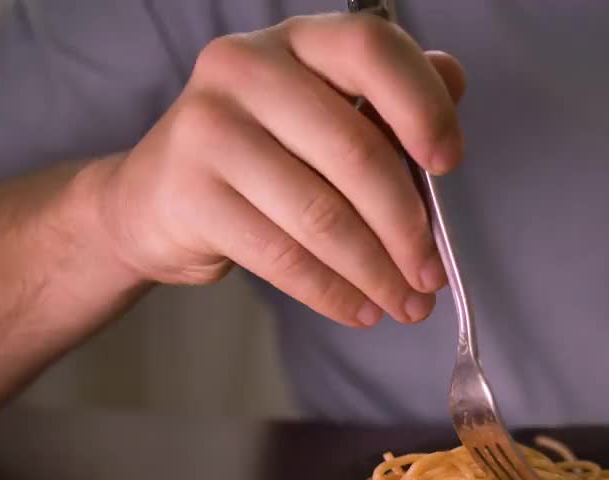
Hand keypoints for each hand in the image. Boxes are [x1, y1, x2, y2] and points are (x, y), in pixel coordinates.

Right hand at [94, 12, 464, 326]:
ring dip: (376, 272)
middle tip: (432, 275)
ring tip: (407, 303)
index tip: (449, 164)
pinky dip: (333, 292)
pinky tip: (361, 309)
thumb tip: (454, 78)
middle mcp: (245, 70)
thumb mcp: (325, 112)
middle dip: (407, 228)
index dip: (421, 106)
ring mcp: (209, 129)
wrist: (154, 198)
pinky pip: (283, 256)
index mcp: (296, 41)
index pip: (370, 48)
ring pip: (323, 215)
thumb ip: (388, 99)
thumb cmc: (262, 153)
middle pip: (355, 153)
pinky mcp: (189, 195)